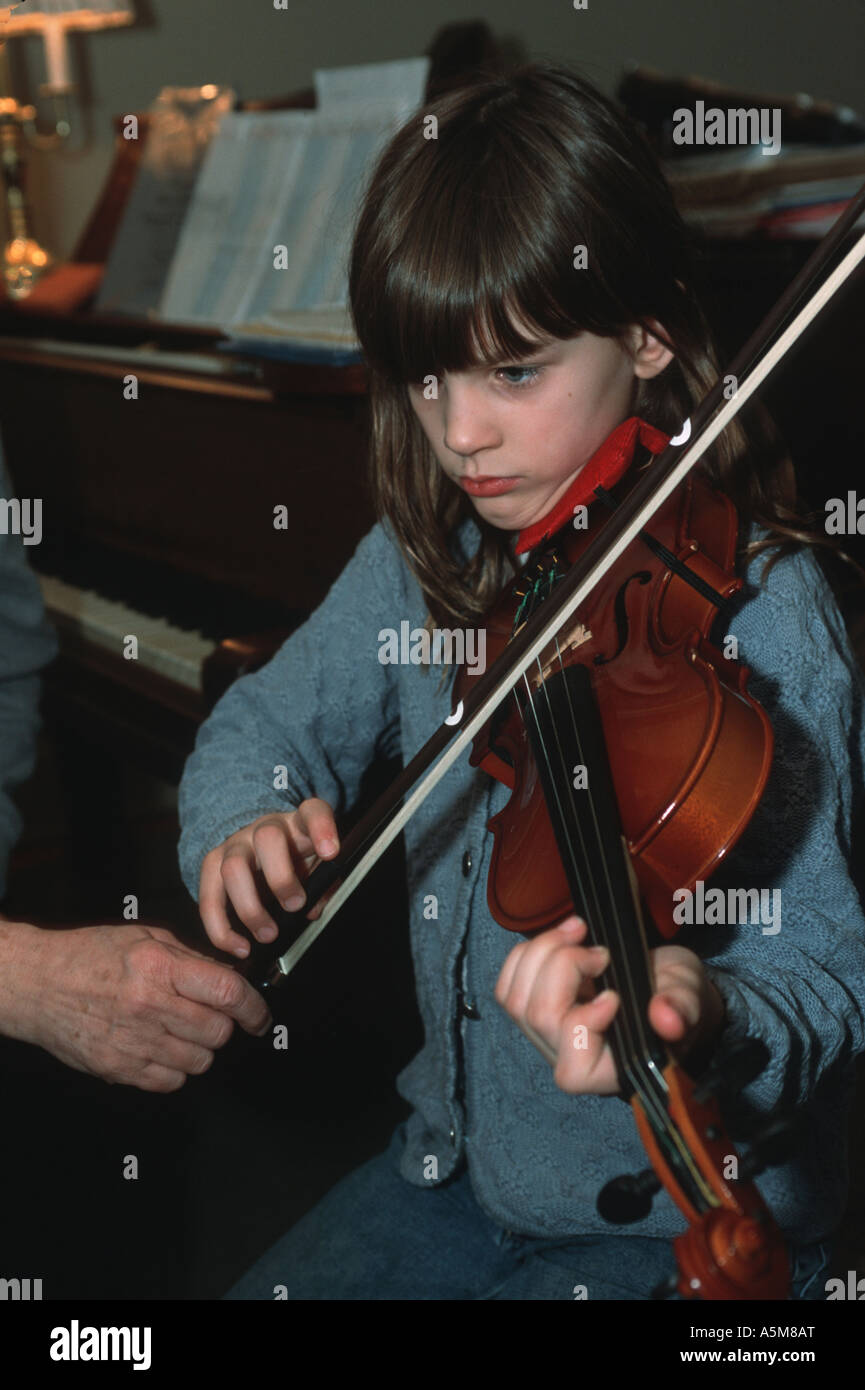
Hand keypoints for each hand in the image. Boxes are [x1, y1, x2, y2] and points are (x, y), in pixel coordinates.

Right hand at [0, 918, 271, 1091]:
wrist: (38, 984)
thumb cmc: (90, 955)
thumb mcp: (145, 938)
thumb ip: (192, 957)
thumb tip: (233, 975)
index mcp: (159, 967)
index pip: (227, 992)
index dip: (254, 1007)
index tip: (259, 1015)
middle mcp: (148, 1006)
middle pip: (218, 1032)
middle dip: (224, 1026)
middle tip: (211, 1017)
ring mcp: (132, 1042)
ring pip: (200, 1062)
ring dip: (200, 1049)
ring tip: (180, 1030)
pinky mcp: (118, 1069)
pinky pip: (171, 1082)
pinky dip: (175, 1070)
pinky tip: (161, 1048)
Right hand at [199, 799, 339, 957]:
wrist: (256, 849)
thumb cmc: (294, 860)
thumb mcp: (315, 867)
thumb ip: (322, 886)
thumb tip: (312, 910)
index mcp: (298, 824)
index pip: (313, 812)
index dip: (322, 829)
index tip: (330, 853)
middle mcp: (265, 828)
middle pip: (268, 838)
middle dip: (282, 876)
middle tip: (295, 905)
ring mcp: (236, 844)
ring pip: (233, 866)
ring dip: (251, 907)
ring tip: (268, 935)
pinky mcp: (212, 864)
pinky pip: (209, 897)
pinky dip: (221, 928)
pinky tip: (239, 947)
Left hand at [494, 915, 724, 1094]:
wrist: (664, 983)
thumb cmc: (677, 997)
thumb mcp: (690, 998)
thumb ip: (682, 1009)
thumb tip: (667, 1018)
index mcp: (609, 1070)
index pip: (572, 1065)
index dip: (583, 1023)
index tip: (615, 994)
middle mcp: (569, 1057)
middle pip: (538, 1016)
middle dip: (564, 967)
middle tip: (600, 951)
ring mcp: (546, 1033)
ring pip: (515, 997)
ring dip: (542, 952)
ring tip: (578, 932)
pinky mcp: (534, 1004)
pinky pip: (507, 982)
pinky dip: (527, 951)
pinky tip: (562, 936)